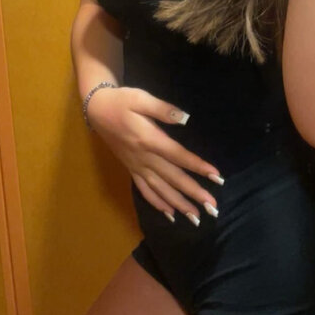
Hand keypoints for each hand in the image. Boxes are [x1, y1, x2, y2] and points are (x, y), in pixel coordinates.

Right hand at [87, 86, 222, 225]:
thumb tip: (185, 118)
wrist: (97, 110)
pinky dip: (157, 203)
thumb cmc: (122, 102)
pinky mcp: (131, 169)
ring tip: (196, 216)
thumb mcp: (141, 98)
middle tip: (213, 206)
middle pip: (172, 178)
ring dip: (178, 204)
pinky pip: (144, 190)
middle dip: (193, 193)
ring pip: (159, 189)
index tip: (217, 176)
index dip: (197, 166)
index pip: (178, 156)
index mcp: (149, 139)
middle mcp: (144, 157)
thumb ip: (162, 109)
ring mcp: (137, 166)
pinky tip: (170, 214)